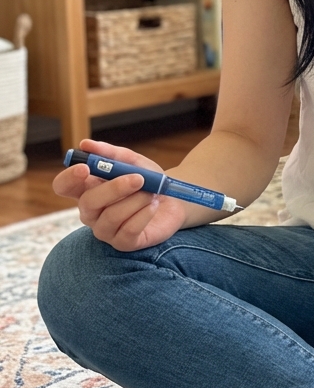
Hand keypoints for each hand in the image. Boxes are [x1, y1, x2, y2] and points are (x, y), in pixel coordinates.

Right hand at [52, 139, 187, 251]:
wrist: (175, 200)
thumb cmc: (149, 181)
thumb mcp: (133, 162)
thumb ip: (111, 154)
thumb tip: (85, 144)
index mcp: (87, 189)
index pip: (63, 186)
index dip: (69, 177)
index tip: (85, 168)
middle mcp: (91, 212)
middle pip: (87, 202)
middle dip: (114, 188)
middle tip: (139, 178)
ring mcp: (105, 230)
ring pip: (111, 216)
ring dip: (136, 200)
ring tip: (152, 193)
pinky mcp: (124, 243)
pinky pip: (128, 230)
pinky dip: (144, 215)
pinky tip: (154, 206)